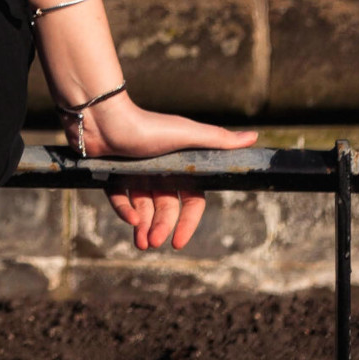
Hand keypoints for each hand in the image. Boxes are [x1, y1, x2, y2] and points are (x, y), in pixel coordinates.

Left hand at [75, 93, 257, 251]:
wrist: (104, 116)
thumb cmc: (147, 125)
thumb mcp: (186, 134)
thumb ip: (218, 139)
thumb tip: (254, 137)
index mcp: (179, 165)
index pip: (190, 201)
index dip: (188, 222)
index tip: (179, 243)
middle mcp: (159, 171)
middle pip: (165, 209)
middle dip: (161, 228)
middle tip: (153, 243)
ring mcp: (136, 173)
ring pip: (143, 209)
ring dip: (143, 227)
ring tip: (141, 243)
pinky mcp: (114, 174)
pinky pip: (120, 200)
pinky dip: (124, 211)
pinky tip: (129, 219)